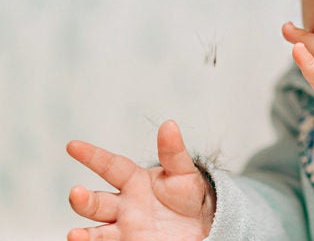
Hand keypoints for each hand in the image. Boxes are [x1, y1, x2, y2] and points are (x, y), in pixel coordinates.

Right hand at [66, 120, 213, 240]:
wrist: (199, 227)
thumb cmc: (187, 195)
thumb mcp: (183, 172)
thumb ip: (173, 152)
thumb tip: (169, 125)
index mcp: (133, 181)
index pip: (110, 165)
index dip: (91, 155)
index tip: (72, 145)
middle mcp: (123, 206)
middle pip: (97, 202)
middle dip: (83, 199)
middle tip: (76, 193)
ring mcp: (124, 229)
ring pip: (97, 232)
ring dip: (84, 235)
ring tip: (74, 234)